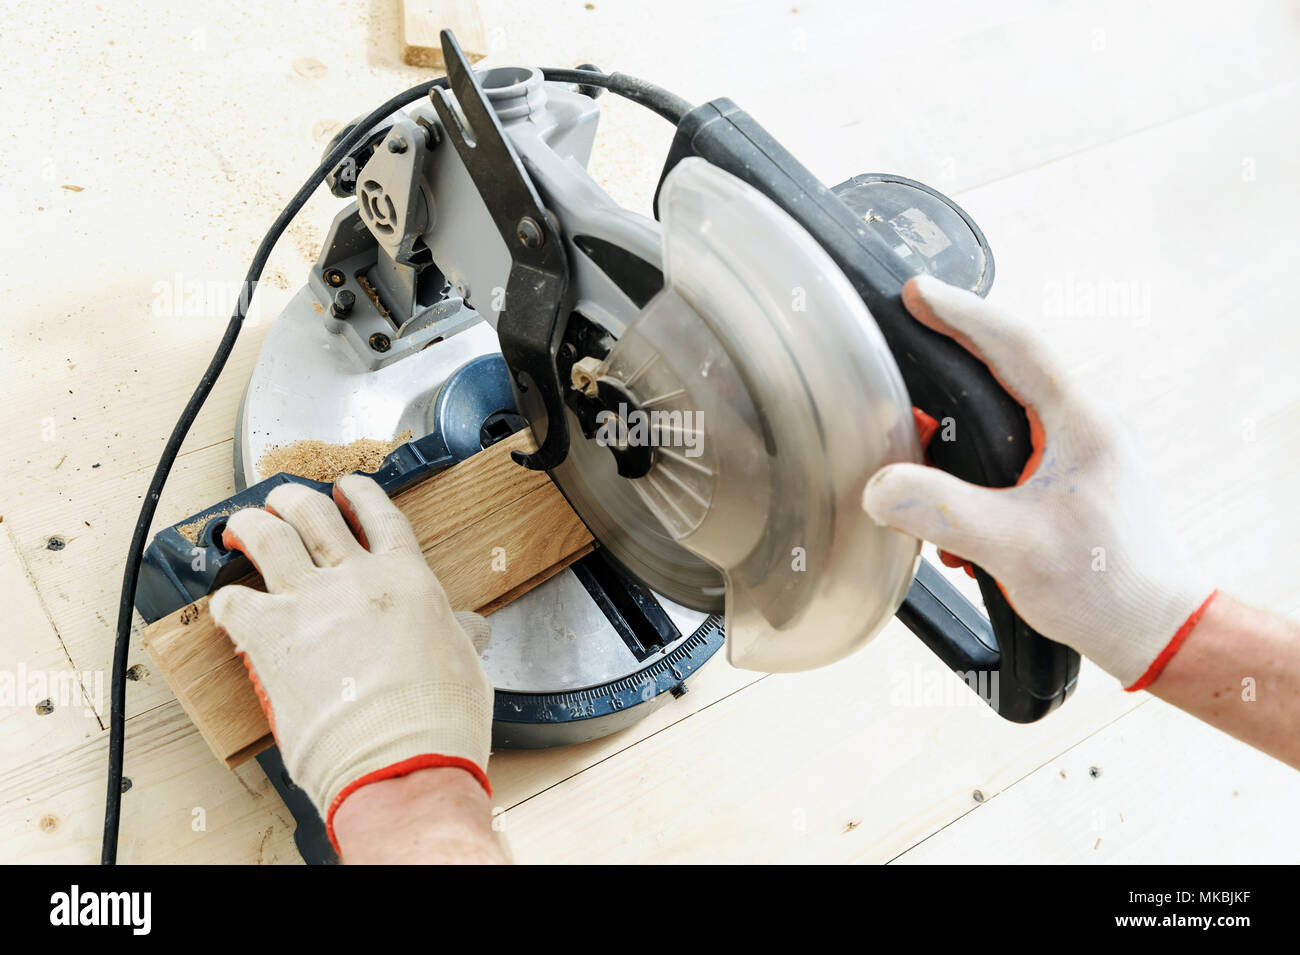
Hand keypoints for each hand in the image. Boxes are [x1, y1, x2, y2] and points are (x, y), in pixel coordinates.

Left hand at [209, 474, 494, 852]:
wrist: (401, 755)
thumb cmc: (437, 716)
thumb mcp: (463, 659)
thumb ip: (457, 633)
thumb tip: (470, 630)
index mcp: (406, 577)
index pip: (378, 512)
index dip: (358, 491)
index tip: (346, 488)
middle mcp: (354, 577)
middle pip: (311, 510)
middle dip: (292, 498)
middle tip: (283, 503)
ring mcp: (308, 602)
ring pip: (266, 534)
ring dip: (250, 525)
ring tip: (242, 528)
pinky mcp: (269, 636)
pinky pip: (232, 601)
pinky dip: (226, 600)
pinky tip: (229, 604)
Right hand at [863, 274, 1215, 688]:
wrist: (1155, 632)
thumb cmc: (1106, 588)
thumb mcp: (1011, 548)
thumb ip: (939, 510)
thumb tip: (879, 488)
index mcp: (1080, 423)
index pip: (1014, 344)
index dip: (961, 313)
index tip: (916, 293)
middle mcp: (1084, 428)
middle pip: (1003, 376)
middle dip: (945, 381)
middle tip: (899, 379)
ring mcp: (1080, 456)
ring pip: (1003, 422)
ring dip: (955, 444)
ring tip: (917, 463)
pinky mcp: (1070, 484)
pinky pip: (1010, 457)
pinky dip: (973, 476)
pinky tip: (953, 515)